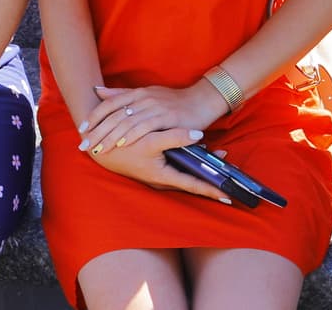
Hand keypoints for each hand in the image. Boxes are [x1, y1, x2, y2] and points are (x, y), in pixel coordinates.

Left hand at [78, 83, 226, 155]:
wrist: (200, 102)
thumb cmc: (172, 102)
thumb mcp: (146, 95)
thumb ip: (121, 94)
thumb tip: (97, 91)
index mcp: (137, 93)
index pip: (109, 104)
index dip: (94, 116)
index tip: (82, 130)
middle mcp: (144, 98)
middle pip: (115, 115)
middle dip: (97, 131)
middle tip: (84, 145)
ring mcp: (155, 107)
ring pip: (127, 123)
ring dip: (111, 137)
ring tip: (99, 150)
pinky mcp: (167, 117)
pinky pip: (146, 127)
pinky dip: (132, 136)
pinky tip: (122, 145)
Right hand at [87, 126, 232, 203]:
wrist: (99, 147)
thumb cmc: (124, 147)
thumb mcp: (149, 142)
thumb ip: (174, 138)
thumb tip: (199, 135)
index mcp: (164, 176)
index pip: (193, 185)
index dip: (211, 189)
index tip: (228, 196)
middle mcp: (163, 179)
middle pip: (193, 180)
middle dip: (212, 177)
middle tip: (231, 175)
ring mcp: (160, 173)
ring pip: (187, 171)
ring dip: (204, 165)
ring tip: (222, 155)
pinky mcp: (157, 164)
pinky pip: (180, 164)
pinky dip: (192, 157)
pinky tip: (200, 145)